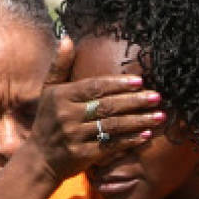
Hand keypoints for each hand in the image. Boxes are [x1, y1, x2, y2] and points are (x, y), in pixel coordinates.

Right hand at [29, 36, 167, 182]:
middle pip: (107, 106)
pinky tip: (146, 135)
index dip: (118, 84)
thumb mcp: (49, 91)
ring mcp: (75, 136)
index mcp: (60, 96)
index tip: (140, 82)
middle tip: (157, 97)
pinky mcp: (82, 155)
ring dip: (138, 121)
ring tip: (160, 116)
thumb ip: (60, 66)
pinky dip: (129, 141)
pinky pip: (111, 146)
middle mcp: (67, 115)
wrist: (39, 159)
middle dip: (135, 101)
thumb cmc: (48, 121)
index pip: (95, 87)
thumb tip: (67, 38)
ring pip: (112, 126)